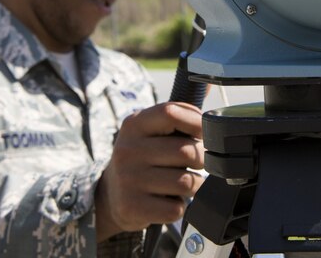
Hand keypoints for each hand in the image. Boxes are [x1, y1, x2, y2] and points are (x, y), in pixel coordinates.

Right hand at [95, 102, 204, 240]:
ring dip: (194, 186)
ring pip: (186, 183)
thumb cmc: (143, 157)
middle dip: (201, 159)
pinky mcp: (132, 207)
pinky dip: (179, 206)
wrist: (111, 194)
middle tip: (196, 163)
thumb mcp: (149, 130)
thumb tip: (209, 112)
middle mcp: (128, 150)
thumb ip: (177, 119)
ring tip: (182, 182)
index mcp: (134, 125)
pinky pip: (176, 208)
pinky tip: (168, 200)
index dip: (196, 122)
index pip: (171, 113)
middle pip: (186, 152)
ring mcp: (129, 179)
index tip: (205, 133)